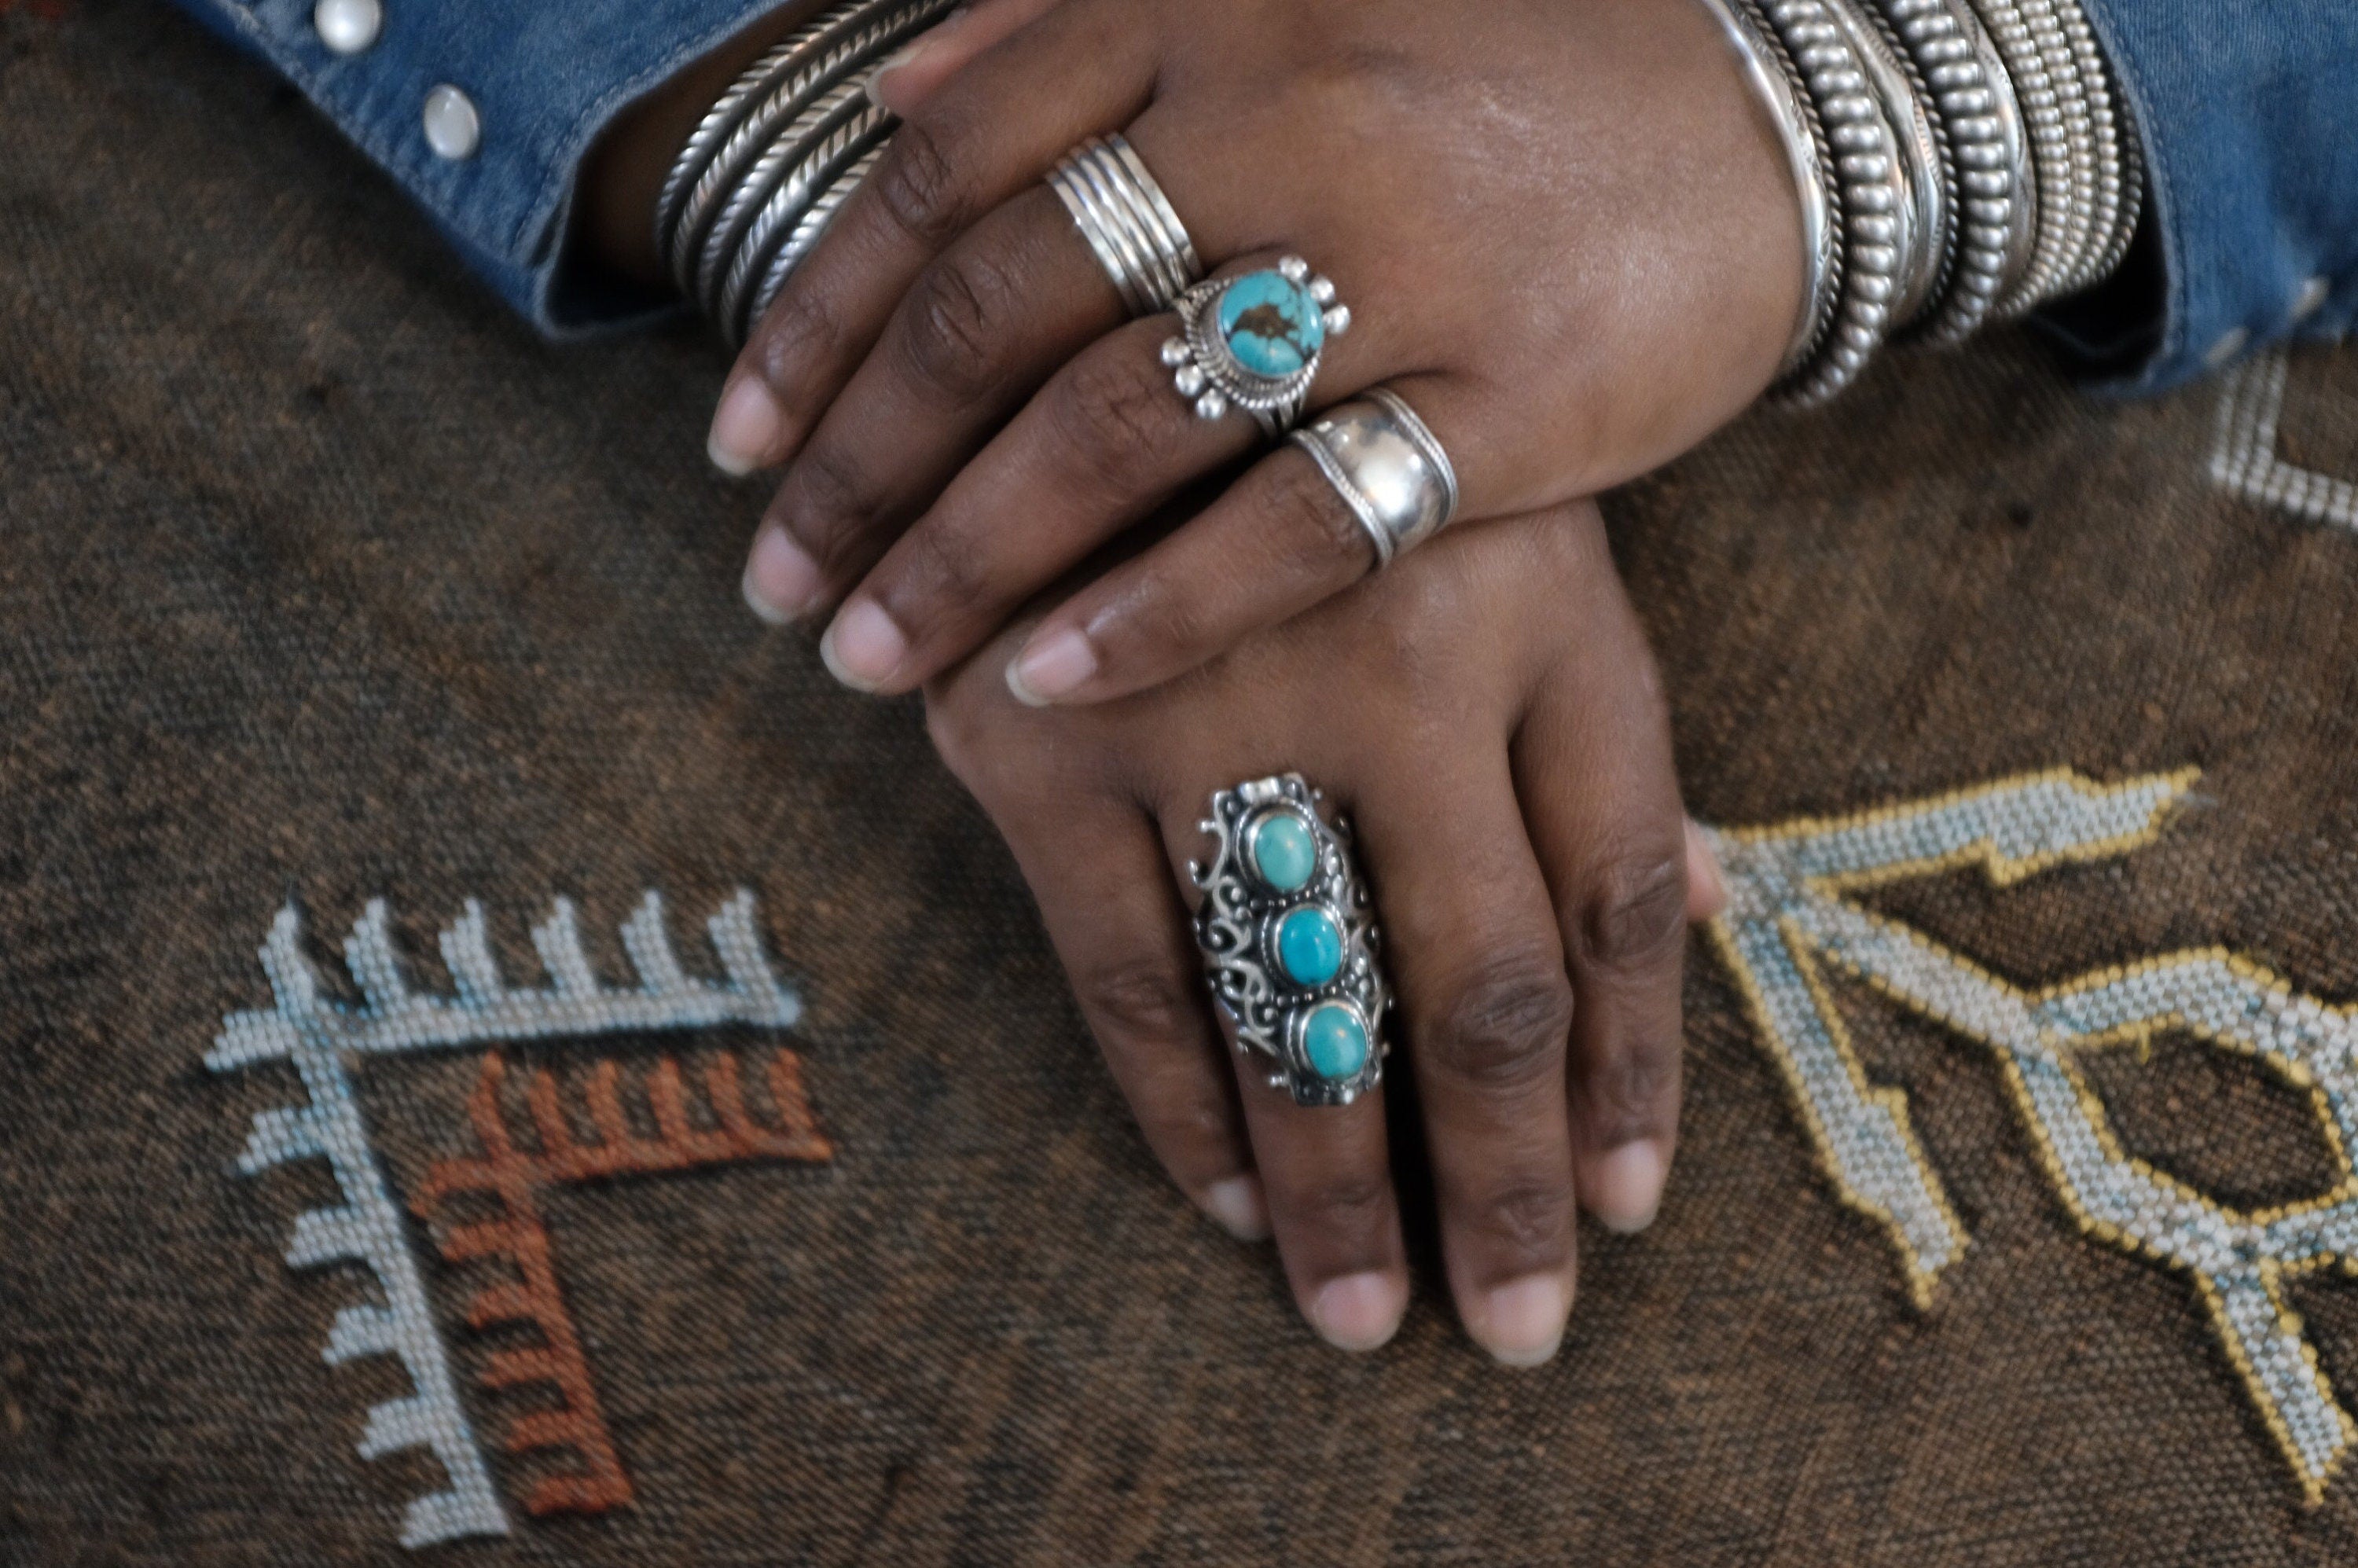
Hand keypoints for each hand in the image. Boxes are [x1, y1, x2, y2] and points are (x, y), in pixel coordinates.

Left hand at [716, 0, 1802, 707]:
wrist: (1775, 116)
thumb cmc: (1500, 70)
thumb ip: (1074, 32)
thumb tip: (886, 107)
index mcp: (1215, 11)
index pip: (948, 176)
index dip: (817, 318)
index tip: (736, 444)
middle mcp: (1291, 121)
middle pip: (1003, 310)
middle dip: (860, 461)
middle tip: (775, 581)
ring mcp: (1406, 263)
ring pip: (1123, 427)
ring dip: (967, 555)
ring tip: (866, 657)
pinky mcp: (1513, 401)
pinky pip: (1298, 524)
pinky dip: (1157, 609)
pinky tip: (1046, 682)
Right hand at [921, 497, 1723, 1362]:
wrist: (1093, 277)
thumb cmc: (1334, 431)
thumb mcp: (1509, 526)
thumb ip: (1601, 722)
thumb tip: (1709, 917)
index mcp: (1541, 600)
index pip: (1622, 890)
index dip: (1638, 1072)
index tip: (1629, 1208)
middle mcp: (1399, 659)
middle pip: (1485, 985)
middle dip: (1507, 1184)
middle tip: (1513, 1326)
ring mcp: (1215, 696)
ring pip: (1307, 1009)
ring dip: (1341, 1193)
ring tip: (1362, 1317)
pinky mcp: (1044, 732)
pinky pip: (1132, 975)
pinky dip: (1183, 1110)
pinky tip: (1227, 1201)